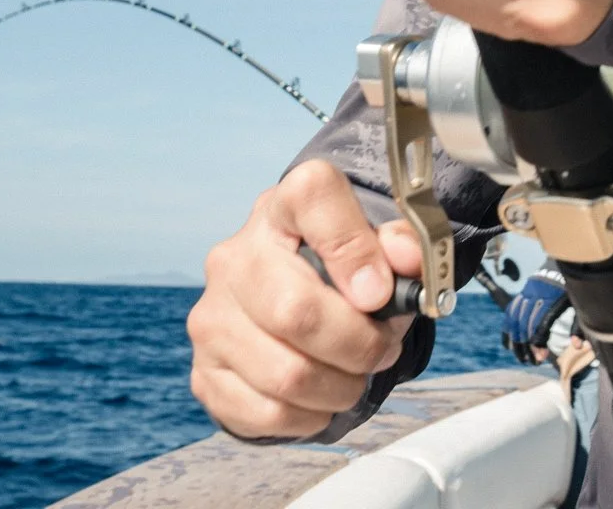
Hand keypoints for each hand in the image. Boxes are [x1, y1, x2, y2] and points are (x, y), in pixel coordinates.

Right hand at [186, 160, 419, 438]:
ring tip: (357, 374)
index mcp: (283, 207)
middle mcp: (235, 257)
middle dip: (359, 345)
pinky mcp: (205, 371)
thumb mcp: (378, 245)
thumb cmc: (342, 271)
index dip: (353, 246)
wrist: (294, 302)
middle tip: (383, 349)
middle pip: (296, 312)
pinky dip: (310, 416)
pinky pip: (266, 412)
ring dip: (341, 387)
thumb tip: (407, 260)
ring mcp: (212, 317)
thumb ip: (402, 244)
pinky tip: (323, 397)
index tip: (380, 290)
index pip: (312, 197)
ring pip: (286, 374)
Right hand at [500, 265, 570, 365]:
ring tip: (522, 357)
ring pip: (515, 319)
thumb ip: (580, 326)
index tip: (542, 357)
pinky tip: (509, 344)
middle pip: (526, 324)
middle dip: (528, 346)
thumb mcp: (582, 304)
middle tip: (535, 360)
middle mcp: (537, 293)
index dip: (539, 343)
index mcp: (554, 296)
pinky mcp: (524, 290)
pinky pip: (511, 311)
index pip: (540, 324)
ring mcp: (528, 290)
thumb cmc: (578, 288)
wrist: (570, 260)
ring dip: (517, 340)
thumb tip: (576, 347)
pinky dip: (508, 328)